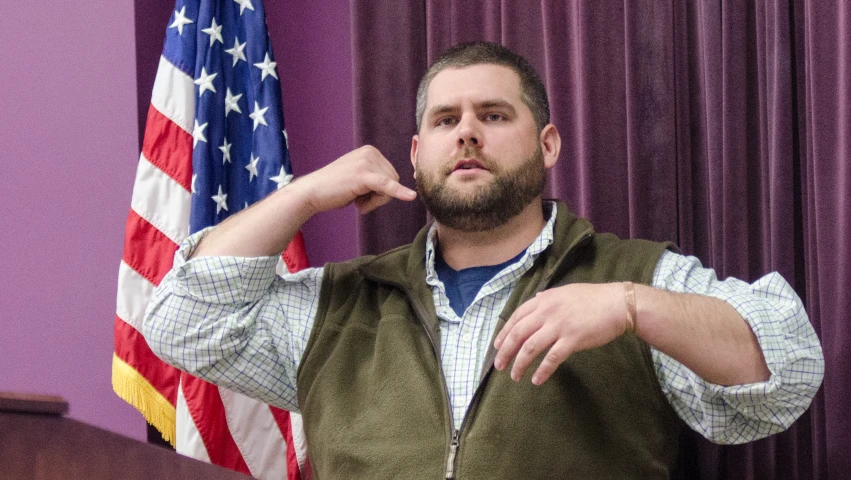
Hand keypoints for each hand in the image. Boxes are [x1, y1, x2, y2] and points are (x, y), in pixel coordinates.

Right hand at [294, 145, 416, 214]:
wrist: (312, 192)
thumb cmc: (334, 190)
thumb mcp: (360, 179)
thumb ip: (377, 179)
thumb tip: (403, 190)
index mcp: (370, 151)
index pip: (391, 174)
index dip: (381, 190)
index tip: (362, 194)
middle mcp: (370, 152)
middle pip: (393, 179)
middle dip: (379, 196)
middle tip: (358, 200)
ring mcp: (366, 162)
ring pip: (389, 187)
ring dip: (374, 200)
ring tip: (355, 200)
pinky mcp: (363, 175)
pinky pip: (387, 186)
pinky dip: (399, 192)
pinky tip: (410, 197)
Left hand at [493, 283, 630, 384]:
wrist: (618, 304)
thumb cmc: (593, 299)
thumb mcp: (566, 292)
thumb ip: (548, 298)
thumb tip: (536, 299)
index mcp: (544, 300)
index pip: (516, 317)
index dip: (504, 333)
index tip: (496, 346)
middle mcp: (547, 312)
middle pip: (518, 333)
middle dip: (505, 351)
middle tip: (499, 365)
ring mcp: (559, 326)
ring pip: (531, 347)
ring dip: (520, 363)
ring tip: (515, 376)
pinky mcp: (573, 339)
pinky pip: (552, 358)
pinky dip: (542, 370)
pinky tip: (536, 380)